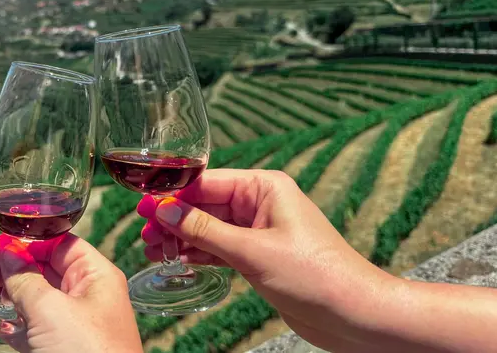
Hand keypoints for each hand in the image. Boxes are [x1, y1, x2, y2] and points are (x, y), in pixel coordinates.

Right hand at [0, 233, 142, 352]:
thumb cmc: (85, 351)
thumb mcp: (50, 309)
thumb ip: (25, 278)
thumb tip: (8, 254)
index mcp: (95, 277)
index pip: (59, 245)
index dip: (26, 242)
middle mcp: (87, 297)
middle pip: (43, 270)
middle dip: (8, 270)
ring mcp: (75, 325)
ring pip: (36, 299)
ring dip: (6, 295)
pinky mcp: (63, 349)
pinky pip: (36, 329)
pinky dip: (16, 325)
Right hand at [137, 169, 395, 351]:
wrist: (353, 313)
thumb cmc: (315, 275)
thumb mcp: (252, 251)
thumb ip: (204, 231)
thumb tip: (164, 212)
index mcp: (264, 187)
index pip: (206, 182)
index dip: (171, 195)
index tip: (143, 206)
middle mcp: (261, 203)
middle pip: (204, 204)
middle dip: (173, 219)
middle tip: (144, 234)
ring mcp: (260, 230)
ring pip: (209, 227)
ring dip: (181, 237)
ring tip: (152, 249)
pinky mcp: (259, 254)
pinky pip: (220, 247)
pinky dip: (198, 252)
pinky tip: (176, 258)